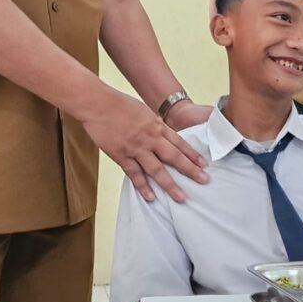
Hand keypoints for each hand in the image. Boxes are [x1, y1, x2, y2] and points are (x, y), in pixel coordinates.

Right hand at [81, 90, 208, 202]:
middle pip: (174, 157)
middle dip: (190, 170)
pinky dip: (143, 186)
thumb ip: (153, 124)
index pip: (179, 142)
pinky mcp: (121, 155)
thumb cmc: (118, 104)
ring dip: (170, 184)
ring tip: (181, 197)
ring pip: (157, 169)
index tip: (204, 164)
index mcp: (156, 125)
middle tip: (204, 180)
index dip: (192, 154)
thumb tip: (161, 131)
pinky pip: (135, 174)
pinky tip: (151, 197)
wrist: (98, 104)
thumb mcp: (142, 111)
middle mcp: (150, 138)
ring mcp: (136, 148)